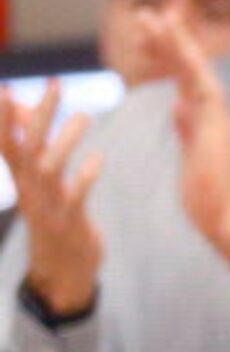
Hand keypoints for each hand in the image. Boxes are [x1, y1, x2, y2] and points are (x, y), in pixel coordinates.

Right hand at [0, 80, 104, 314]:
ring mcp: (47, 206)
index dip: (3, 117)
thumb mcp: (38, 179)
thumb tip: (23, 108)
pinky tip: (98, 159)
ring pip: (49, 170)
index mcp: (21, 177)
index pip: (5, 143)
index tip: (5, 86)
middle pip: (27, 148)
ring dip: (65, 141)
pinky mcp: (69, 222)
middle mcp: (28, 189)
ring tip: (85, 116)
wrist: (62, 267)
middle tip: (56, 83)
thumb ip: (32, 145)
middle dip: (40, 115)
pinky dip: (85, 177)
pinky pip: (75, 197)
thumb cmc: (53, 212)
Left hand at [145, 11, 229, 283]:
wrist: (225, 215)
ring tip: (150, 16)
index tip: (146, 37)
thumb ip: (186, 128)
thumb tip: (177, 107)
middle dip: (165, 39)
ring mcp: (216, 110)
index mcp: (203, 116)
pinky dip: (184, 54)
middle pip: (186, 65)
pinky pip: (197, 76)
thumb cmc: (208, 194)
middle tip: (145, 15)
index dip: (165, 54)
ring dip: (171, 38)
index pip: (182, 78)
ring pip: (191, 64)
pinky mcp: (215, 116)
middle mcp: (212, 108)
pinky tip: (170, 36)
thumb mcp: (191, 155)